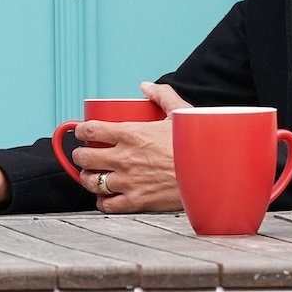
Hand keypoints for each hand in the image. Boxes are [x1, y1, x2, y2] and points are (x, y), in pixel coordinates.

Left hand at [69, 80, 191, 213]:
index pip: (90, 130)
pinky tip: (106, 196)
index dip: (80, 131)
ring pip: (91, 182)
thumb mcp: (180, 113)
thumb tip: (145, 86)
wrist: (211, 174)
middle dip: (80, 156)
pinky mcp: (136, 201)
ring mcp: (128, 181)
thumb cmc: (195, 144)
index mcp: (131, 134)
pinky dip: (102, 201)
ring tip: (92, 176)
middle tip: (84, 155)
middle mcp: (124, 158)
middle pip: (85, 158)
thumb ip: (162, 95)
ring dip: (87, 179)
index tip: (81, 133)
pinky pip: (107, 204)